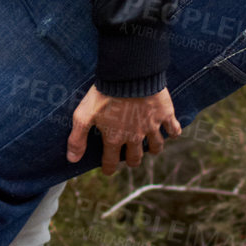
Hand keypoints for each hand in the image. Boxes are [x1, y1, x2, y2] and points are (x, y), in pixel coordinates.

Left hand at [66, 85, 181, 175]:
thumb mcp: (83, 115)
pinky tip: (171, 131)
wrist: (128, 74)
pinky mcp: (165, 115)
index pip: (110, 162)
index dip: (108, 168)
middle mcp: (134, 137)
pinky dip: (174, 132)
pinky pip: (174, 130)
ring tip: (150, 147)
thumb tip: (71, 160)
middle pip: (135, 158)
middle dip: (131, 161)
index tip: (107, 170)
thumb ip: (77, 138)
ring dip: (153, 149)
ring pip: (156, 147)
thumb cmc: (103, 94)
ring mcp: (151, 127)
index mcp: (114, 138)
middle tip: (130, 159)